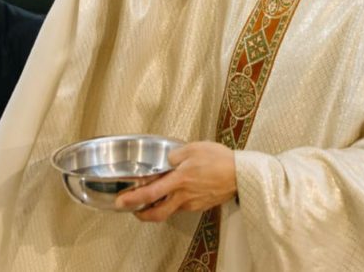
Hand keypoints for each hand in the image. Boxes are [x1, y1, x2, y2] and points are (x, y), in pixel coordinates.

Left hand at [115, 141, 236, 221]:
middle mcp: (183, 196)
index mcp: (179, 180)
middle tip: (133, 209)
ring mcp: (192, 203)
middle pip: (157, 213)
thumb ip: (175, 154)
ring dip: (159, 206)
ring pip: (170, 210)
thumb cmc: (219, 159)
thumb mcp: (194, 148)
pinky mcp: (200, 205)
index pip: (151, 193)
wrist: (241, 174)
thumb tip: (166, 160)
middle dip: (142, 214)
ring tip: (153, 197)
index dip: (133, 198)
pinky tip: (176, 192)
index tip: (121, 201)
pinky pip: (182, 206)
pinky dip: (174, 202)